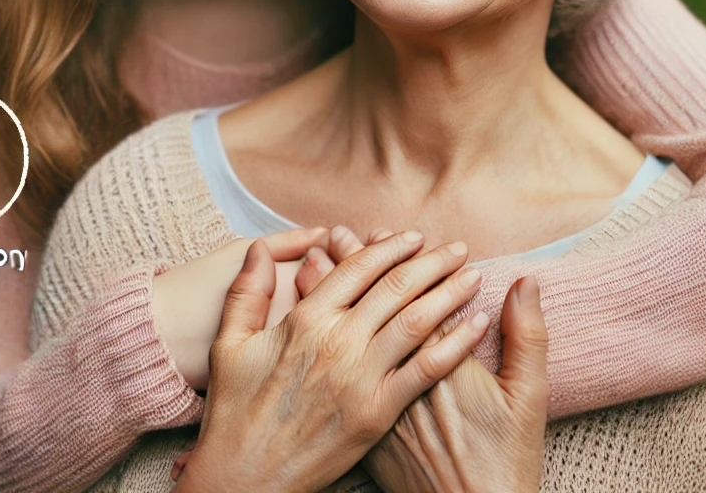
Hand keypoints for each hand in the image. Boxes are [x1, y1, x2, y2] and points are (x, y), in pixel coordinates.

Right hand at [175, 231, 489, 492]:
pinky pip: (425, 370)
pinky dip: (455, 344)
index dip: (389, 247)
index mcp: (306, 319)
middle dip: (431, 262)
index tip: (413, 236)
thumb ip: (247, 291)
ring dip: (449, 292)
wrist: (243, 480)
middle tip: (457, 248)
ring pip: (416, 321)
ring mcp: (360, 377)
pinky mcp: (377, 412)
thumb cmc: (233, 412)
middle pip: (396, 287)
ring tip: (472, 275)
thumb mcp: (230, 344)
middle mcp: (338, 341)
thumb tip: (258, 248)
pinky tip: (475, 325)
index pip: (358, 268)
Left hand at [323, 229, 549, 492]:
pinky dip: (326, 340)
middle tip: (338, 233)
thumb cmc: (505, 461)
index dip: (393, 262)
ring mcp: (379, 403)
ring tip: (315, 260)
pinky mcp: (367, 429)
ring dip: (330, 296)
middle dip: (352, 268)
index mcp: (439, 361)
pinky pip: (336, 371)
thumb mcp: (528, 398)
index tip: (379, 232)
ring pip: (347, 335)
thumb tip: (527, 281)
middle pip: (370, 308)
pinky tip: (311, 319)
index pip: (410, 295)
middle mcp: (400, 376)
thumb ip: (527, 336)